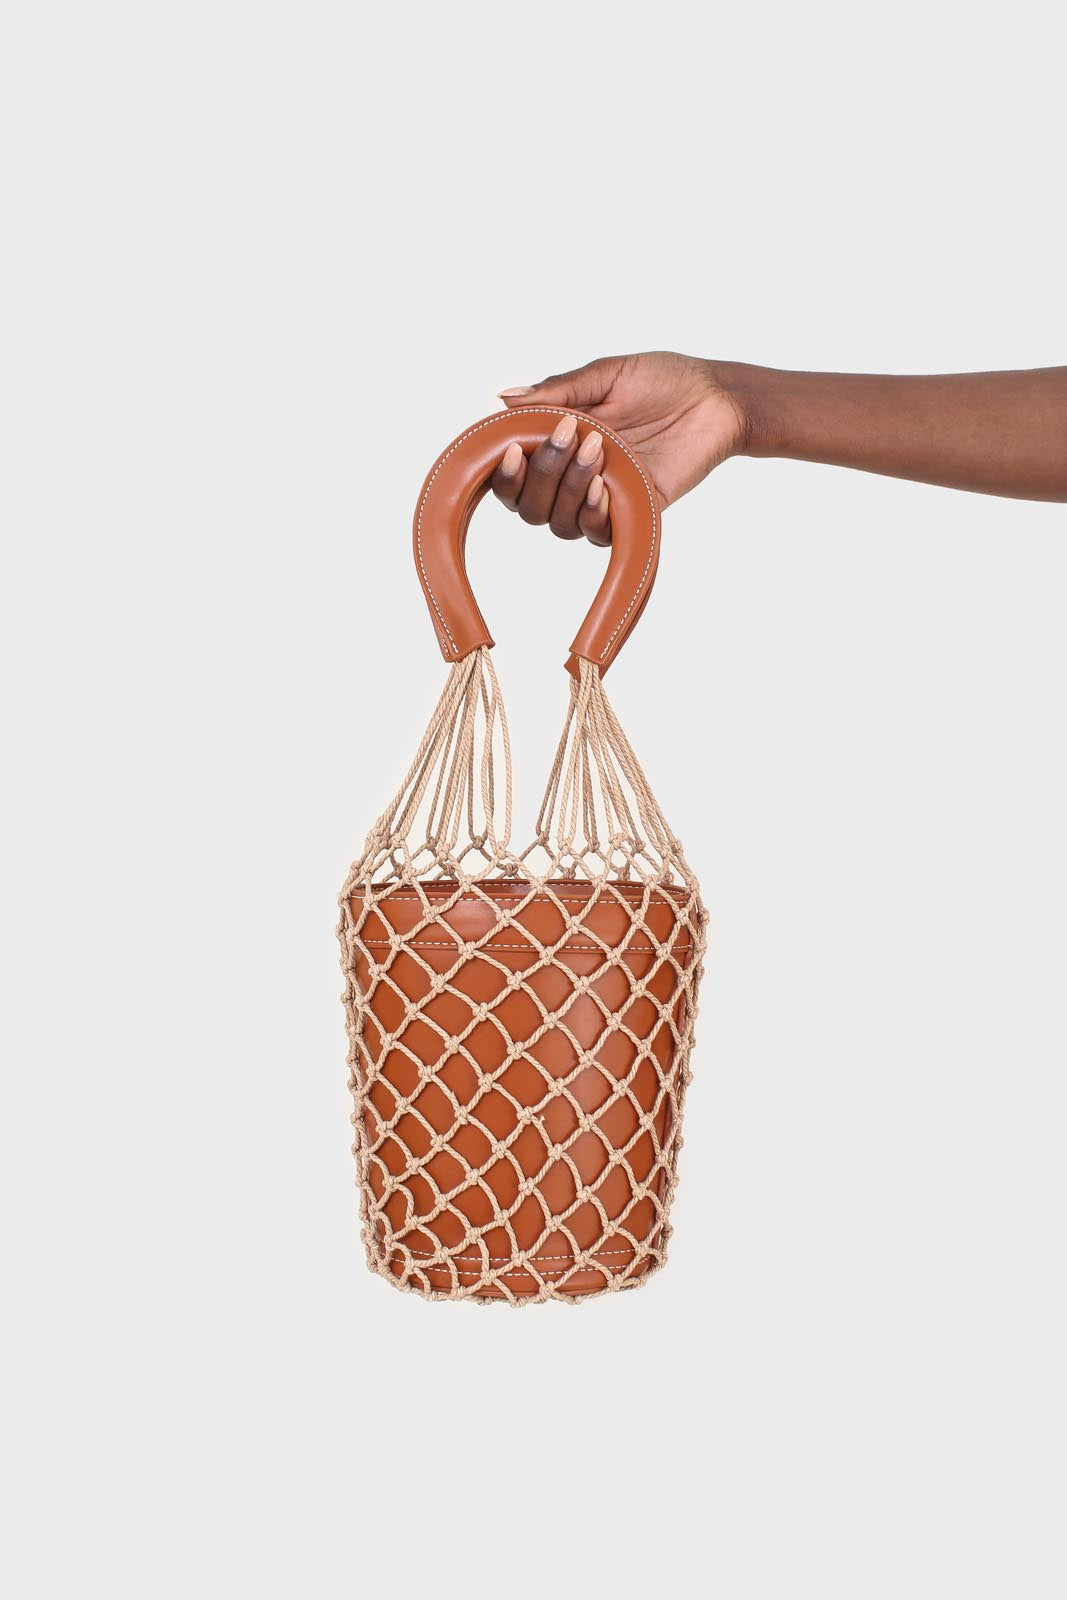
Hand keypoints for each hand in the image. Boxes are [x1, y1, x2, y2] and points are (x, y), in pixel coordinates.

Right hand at [490, 352, 747, 543]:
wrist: (714, 397)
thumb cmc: (662, 381)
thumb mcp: (604, 376)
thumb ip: (557, 391)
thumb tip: (503, 398)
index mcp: (558, 445)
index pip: (513, 479)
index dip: (504, 475)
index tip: (513, 450)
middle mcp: (573, 479)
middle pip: (528, 508)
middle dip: (540, 474)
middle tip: (568, 434)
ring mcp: (602, 499)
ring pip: (558, 522)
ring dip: (569, 487)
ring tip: (597, 446)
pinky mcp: (632, 512)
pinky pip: (597, 533)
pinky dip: (592, 513)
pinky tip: (603, 485)